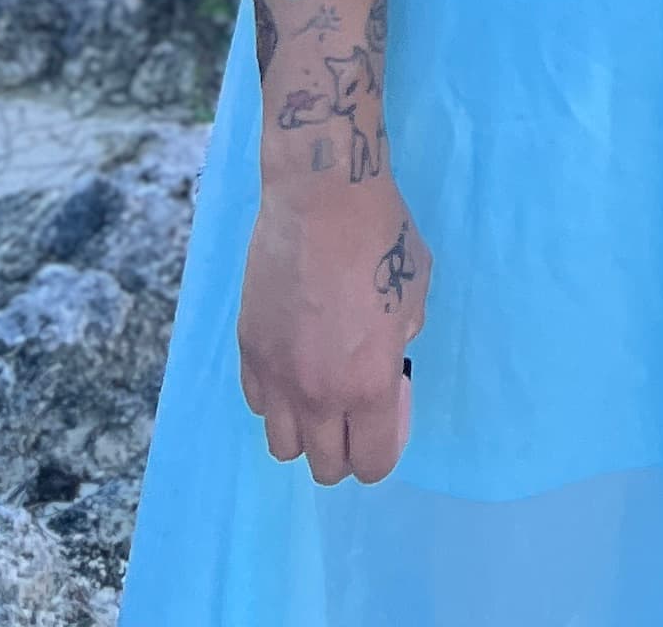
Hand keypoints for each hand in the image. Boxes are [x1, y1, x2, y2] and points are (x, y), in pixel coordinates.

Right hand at [238, 185, 432, 482]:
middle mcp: (318, 395)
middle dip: (346, 446)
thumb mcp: (414, 295)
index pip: (372, 463)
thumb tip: (383, 359)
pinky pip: (258, 402)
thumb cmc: (382, 237)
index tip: (390, 406)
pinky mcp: (248, 349)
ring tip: (319, 390)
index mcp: (368, 386)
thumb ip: (398, 341)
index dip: (383, 445)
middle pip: (325, 467)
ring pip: (283, 447)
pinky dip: (276, 397)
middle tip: (356, 404)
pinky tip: (292, 361)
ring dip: (306, 430)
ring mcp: (276, 376)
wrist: (322, 195)